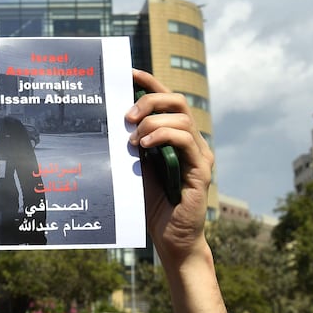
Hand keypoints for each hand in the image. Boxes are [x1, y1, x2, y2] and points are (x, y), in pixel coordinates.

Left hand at [125, 69, 213, 266]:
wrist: (169, 239)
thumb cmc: (150, 205)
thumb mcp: (135, 168)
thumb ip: (131, 144)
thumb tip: (111, 120)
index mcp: (174, 137)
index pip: (166, 100)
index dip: (149, 82)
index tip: (128, 73)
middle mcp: (191, 141)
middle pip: (177, 101)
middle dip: (149, 100)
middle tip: (125, 117)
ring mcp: (199, 154)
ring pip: (182, 118)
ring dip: (153, 122)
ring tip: (133, 140)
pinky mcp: (201, 170)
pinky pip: (186, 140)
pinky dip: (164, 137)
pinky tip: (144, 147)